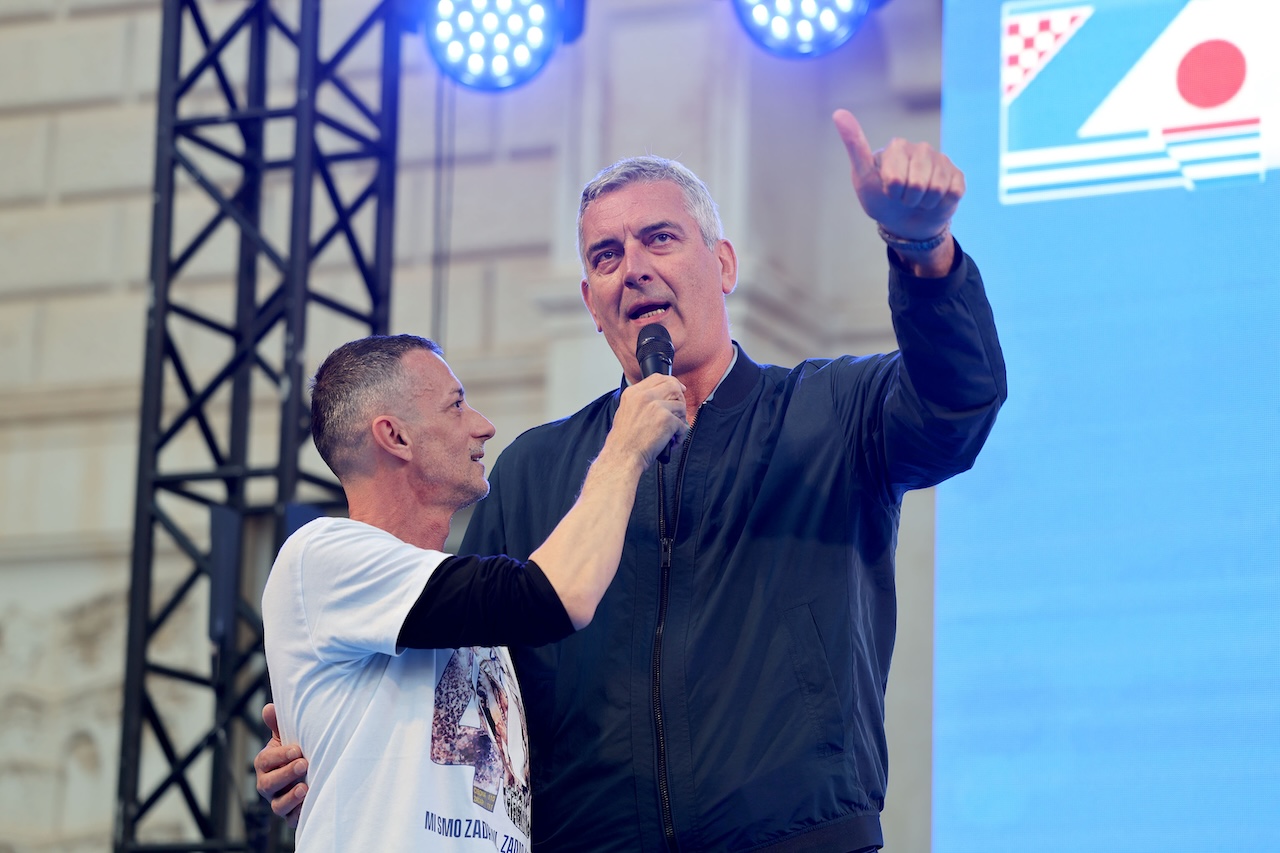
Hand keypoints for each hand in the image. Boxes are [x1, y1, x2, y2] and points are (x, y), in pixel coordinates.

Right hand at [254, 703, 306, 826]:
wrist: (308, 769)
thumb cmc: (295, 751)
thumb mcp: (288, 735)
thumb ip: (278, 723)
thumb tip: (269, 708)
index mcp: (265, 764)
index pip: (266, 761)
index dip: (279, 756)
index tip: (297, 750)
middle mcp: (268, 784)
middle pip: (268, 784)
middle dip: (285, 774)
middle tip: (304, 764)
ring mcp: (278, 800)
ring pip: (278, 805)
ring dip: (291, 797)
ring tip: (305, 788)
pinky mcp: (291, 814)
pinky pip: (291, 820)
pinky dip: (298, 815)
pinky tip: (309, 805)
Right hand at [615, 374, 687, 467]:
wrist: (623, 456)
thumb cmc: (623, 441)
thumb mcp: (625, 412)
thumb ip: (640, 402)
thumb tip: (657, 400)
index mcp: (633, 393)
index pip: (657, 378)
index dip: (671, 382)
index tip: (678, 389)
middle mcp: (645, 396)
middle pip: (673, 386)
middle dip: (680, 399)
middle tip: (679, 411)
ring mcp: (657, 407)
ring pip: (681, 406)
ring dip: (680, 420)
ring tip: (673, 431)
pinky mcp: (667, 420)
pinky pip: (683, 425)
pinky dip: (680, 435)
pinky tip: (672, 441)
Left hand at [833, 108, 963, 242]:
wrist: (904, 221)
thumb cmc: (880, 198)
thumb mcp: (863, 177)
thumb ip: (855, 146)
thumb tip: (838, 112)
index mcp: (897, 146)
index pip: (895, 179)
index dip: (891, 192)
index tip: (887, 190)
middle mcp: (921, 148)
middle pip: (918, 185)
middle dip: (908, 199)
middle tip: (902, 197)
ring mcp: (941, 160)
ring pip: (936, 190)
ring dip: (924, 203)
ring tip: (917, 199)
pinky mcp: (957, 174)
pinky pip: (953, 193)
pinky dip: (941, 204)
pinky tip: (935, 199)